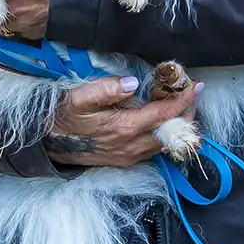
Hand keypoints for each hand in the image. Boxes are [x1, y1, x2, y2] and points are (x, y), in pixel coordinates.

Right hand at [44, 75, 199, 169]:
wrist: (47, 143)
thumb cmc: (63, 117)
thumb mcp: (78, 98)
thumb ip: (106, 89)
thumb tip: (132, 83)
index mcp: (124, 129)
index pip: (164, 115)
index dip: (183, 100)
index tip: (196, 86)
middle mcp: (131, 147)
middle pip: (172, 132)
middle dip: (187, 113)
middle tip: (191, 93)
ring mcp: (129, 157)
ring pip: (165, 143)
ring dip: (177, 125)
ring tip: (181, 104)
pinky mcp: (125, 161)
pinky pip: (154, 150)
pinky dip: (165, 135)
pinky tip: (163, 122)